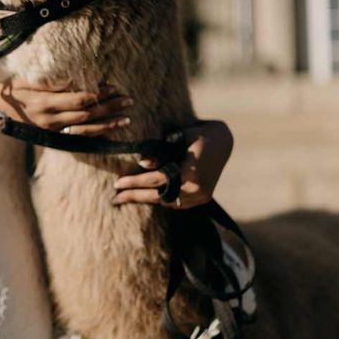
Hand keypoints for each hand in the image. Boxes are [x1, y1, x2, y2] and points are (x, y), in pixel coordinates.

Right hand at [0, 78, 132, 136]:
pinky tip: (107, 129)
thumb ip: (50, 83)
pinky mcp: (53, 135)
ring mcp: (53, 130)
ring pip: (86, 128)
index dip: (99, 94)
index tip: (113, 87)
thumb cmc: (7, 93)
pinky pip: (77, 135)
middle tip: (128, 101)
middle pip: (87, 114)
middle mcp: (52, 120)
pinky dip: (95, 132)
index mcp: (46, 104)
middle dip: (110, 108)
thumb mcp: (26, 82)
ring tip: (126, 119)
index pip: (79, 99)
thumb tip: (74, 80)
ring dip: (108, 124)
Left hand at [112, 119, 233, 208]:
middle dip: (136, 196)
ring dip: (146, 200)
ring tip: (126, 198)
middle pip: (159, 196)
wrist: (223, 142)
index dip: (135, 182)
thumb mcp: (180, 136)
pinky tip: (145, 197)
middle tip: (115, 197)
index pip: (157, 180)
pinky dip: (161, 201)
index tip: (117, 183)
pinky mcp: (202, 199)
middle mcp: (197, 189)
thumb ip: (162, 150)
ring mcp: (201, 196)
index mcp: (191, 172)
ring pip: (167, 203)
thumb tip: (142, 162)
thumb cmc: (197, 134)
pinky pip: (176, 204)